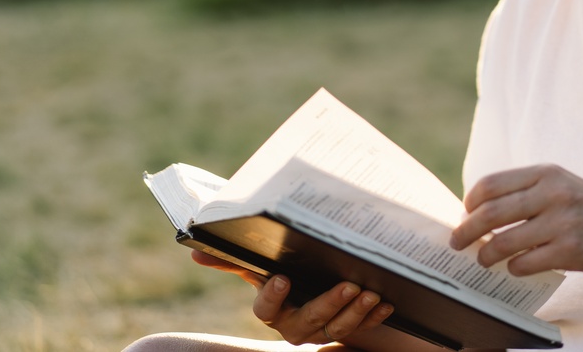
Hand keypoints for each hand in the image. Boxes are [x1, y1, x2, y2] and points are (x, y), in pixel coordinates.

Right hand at [190, 250, 394, 344]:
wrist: (311, 287)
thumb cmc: (282, 271)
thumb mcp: (259, 264)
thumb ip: (232, 259)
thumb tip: (195, 251)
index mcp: (271, 309)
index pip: (265, 311)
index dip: (272, 297)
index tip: (282, 277)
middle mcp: (294, 325)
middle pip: (308, 322)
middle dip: (328, 304)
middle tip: (347, 285)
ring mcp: (321, 331)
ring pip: (337, 328)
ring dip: (355, 313)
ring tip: (370, 293)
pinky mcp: (347, 329)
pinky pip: (361, 328)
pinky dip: (374, 317)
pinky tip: (386, 303)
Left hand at [449, 164, 582, 277]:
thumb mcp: (561, 186)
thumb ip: (525, 192)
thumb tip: (476, 212)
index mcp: (547, 173)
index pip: (491, 184)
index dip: (470, 202)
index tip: (465, 215)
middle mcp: (553, 193)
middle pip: (490, 213)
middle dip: (466, 231)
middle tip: (457, 242)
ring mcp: (562, 222)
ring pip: (503, 242)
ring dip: (486, 255)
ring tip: (483, 260)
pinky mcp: (570, 250)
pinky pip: (524, 263)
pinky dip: (513, 268)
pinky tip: (514, 268)